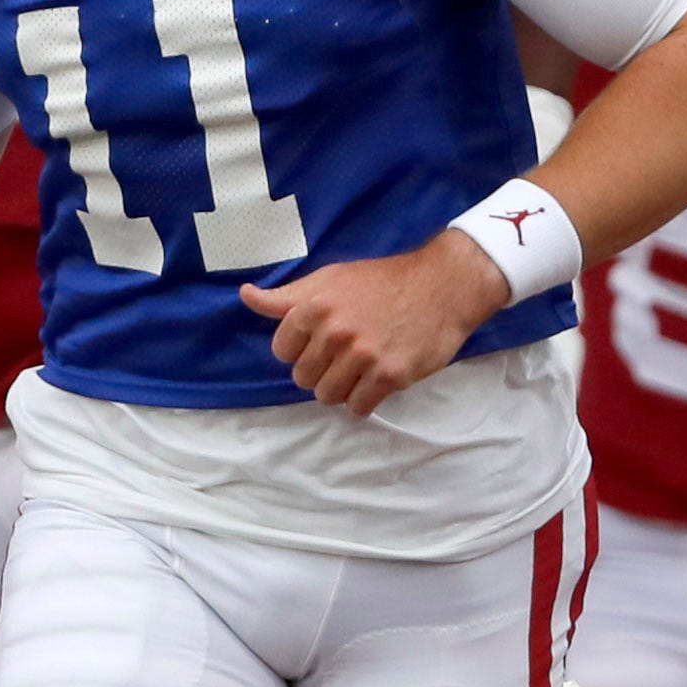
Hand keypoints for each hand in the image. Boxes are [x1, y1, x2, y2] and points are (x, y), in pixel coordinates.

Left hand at [240, 236, 511, 413]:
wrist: (442, 286)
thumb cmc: (382, 282)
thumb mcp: (330, 279)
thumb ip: (286, 297)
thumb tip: (245, 295)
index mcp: (315, 307)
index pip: (282, 351)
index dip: (301, 349)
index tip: (322, 342)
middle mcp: (335, 332)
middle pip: (304, 378)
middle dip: (321, 371)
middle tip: (345, 355)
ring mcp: (363, 356)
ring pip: (328, 396)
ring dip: (342, 388)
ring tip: (360, 370)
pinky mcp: (390, 375)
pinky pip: (359, 407)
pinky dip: (364, 401)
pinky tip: (376, 381)